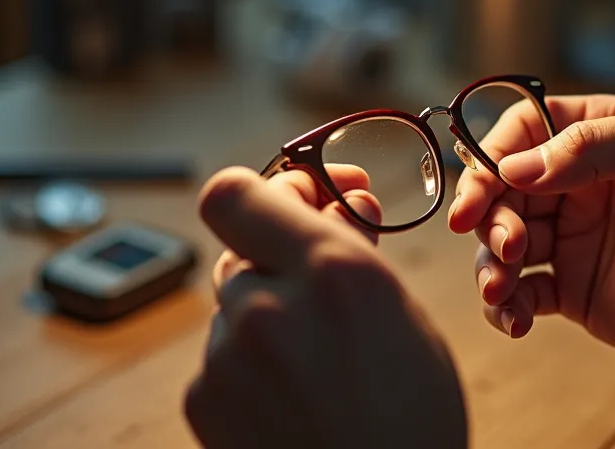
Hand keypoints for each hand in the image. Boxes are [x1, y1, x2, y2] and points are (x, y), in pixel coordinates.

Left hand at [188, 166, 467, 448]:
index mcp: (336, 272)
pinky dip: (246, 371)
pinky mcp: (203, 399)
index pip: (234, 191)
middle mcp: (270, 304)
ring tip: (314, 375)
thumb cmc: (411, 422)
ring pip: (232, 308)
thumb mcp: (405, 319)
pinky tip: (289, 404)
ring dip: (264, 323)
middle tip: (314, 300)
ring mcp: (227, 355)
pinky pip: (217, 359)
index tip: (289, 203)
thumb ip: (357, 251)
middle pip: (240, 252)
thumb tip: (338, 199)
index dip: (260, 192)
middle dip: (275, 267)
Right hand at [449, 97, 614, 368]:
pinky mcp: (566, 287)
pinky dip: (503, 305)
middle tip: (509, 244)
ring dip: (489, 264)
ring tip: (503, 288)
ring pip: (497, 241)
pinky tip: (515, 320)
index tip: (490, 188)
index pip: (521, 129)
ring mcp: (566, 235)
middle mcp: (572, 182)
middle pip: (499, 188)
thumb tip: (515, 169)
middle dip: (489, 215)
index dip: (494, 155)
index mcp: (595, 135)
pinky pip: (515, 292)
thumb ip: (592, 143)